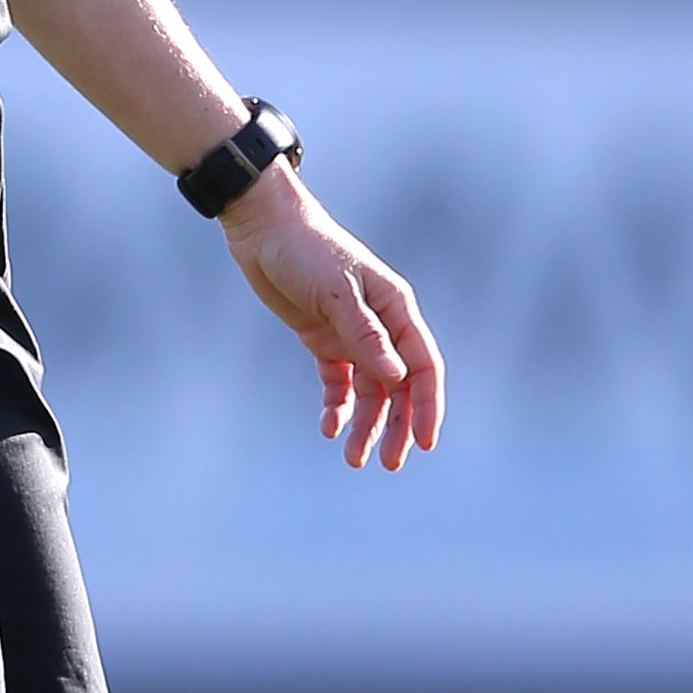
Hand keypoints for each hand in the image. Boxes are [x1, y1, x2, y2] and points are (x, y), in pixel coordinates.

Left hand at [218, 157, 443, 471]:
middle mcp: (380, 325)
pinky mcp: (324, 340)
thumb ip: (365, 333)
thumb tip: (397, 377)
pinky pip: (338, 383)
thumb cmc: (305, 249)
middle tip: (387, 463)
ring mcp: (352, 334)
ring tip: (353, 457)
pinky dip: (337, 407)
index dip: (429, 405)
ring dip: (365, 424)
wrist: (263, 228)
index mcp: (395, 308)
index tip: (427, 444)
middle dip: (398, 426)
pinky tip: (328, 427)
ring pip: (369, 391)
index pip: (423, 365)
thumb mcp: (335, 291)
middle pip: (400, 387)